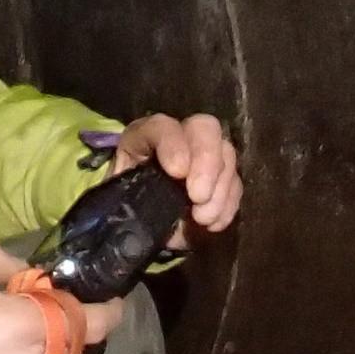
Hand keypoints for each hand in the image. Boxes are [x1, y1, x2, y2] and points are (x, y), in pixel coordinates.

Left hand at [109, 112, 240, 237]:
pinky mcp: (222, 178)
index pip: (162, 126)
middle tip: (199, 196)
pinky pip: (235, 184)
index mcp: (145, 136)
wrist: (138, 227)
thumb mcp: (119, 200)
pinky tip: (214, 224)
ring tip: (203, 219)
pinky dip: (228, 205)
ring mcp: (205, 155)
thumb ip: (131, 197)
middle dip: (207, 161)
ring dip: (220, 189)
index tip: (177, 172)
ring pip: (226, 154)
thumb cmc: (123, 207)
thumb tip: (151, 209)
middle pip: (204, 128)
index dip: (173, 144)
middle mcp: (179, 138)